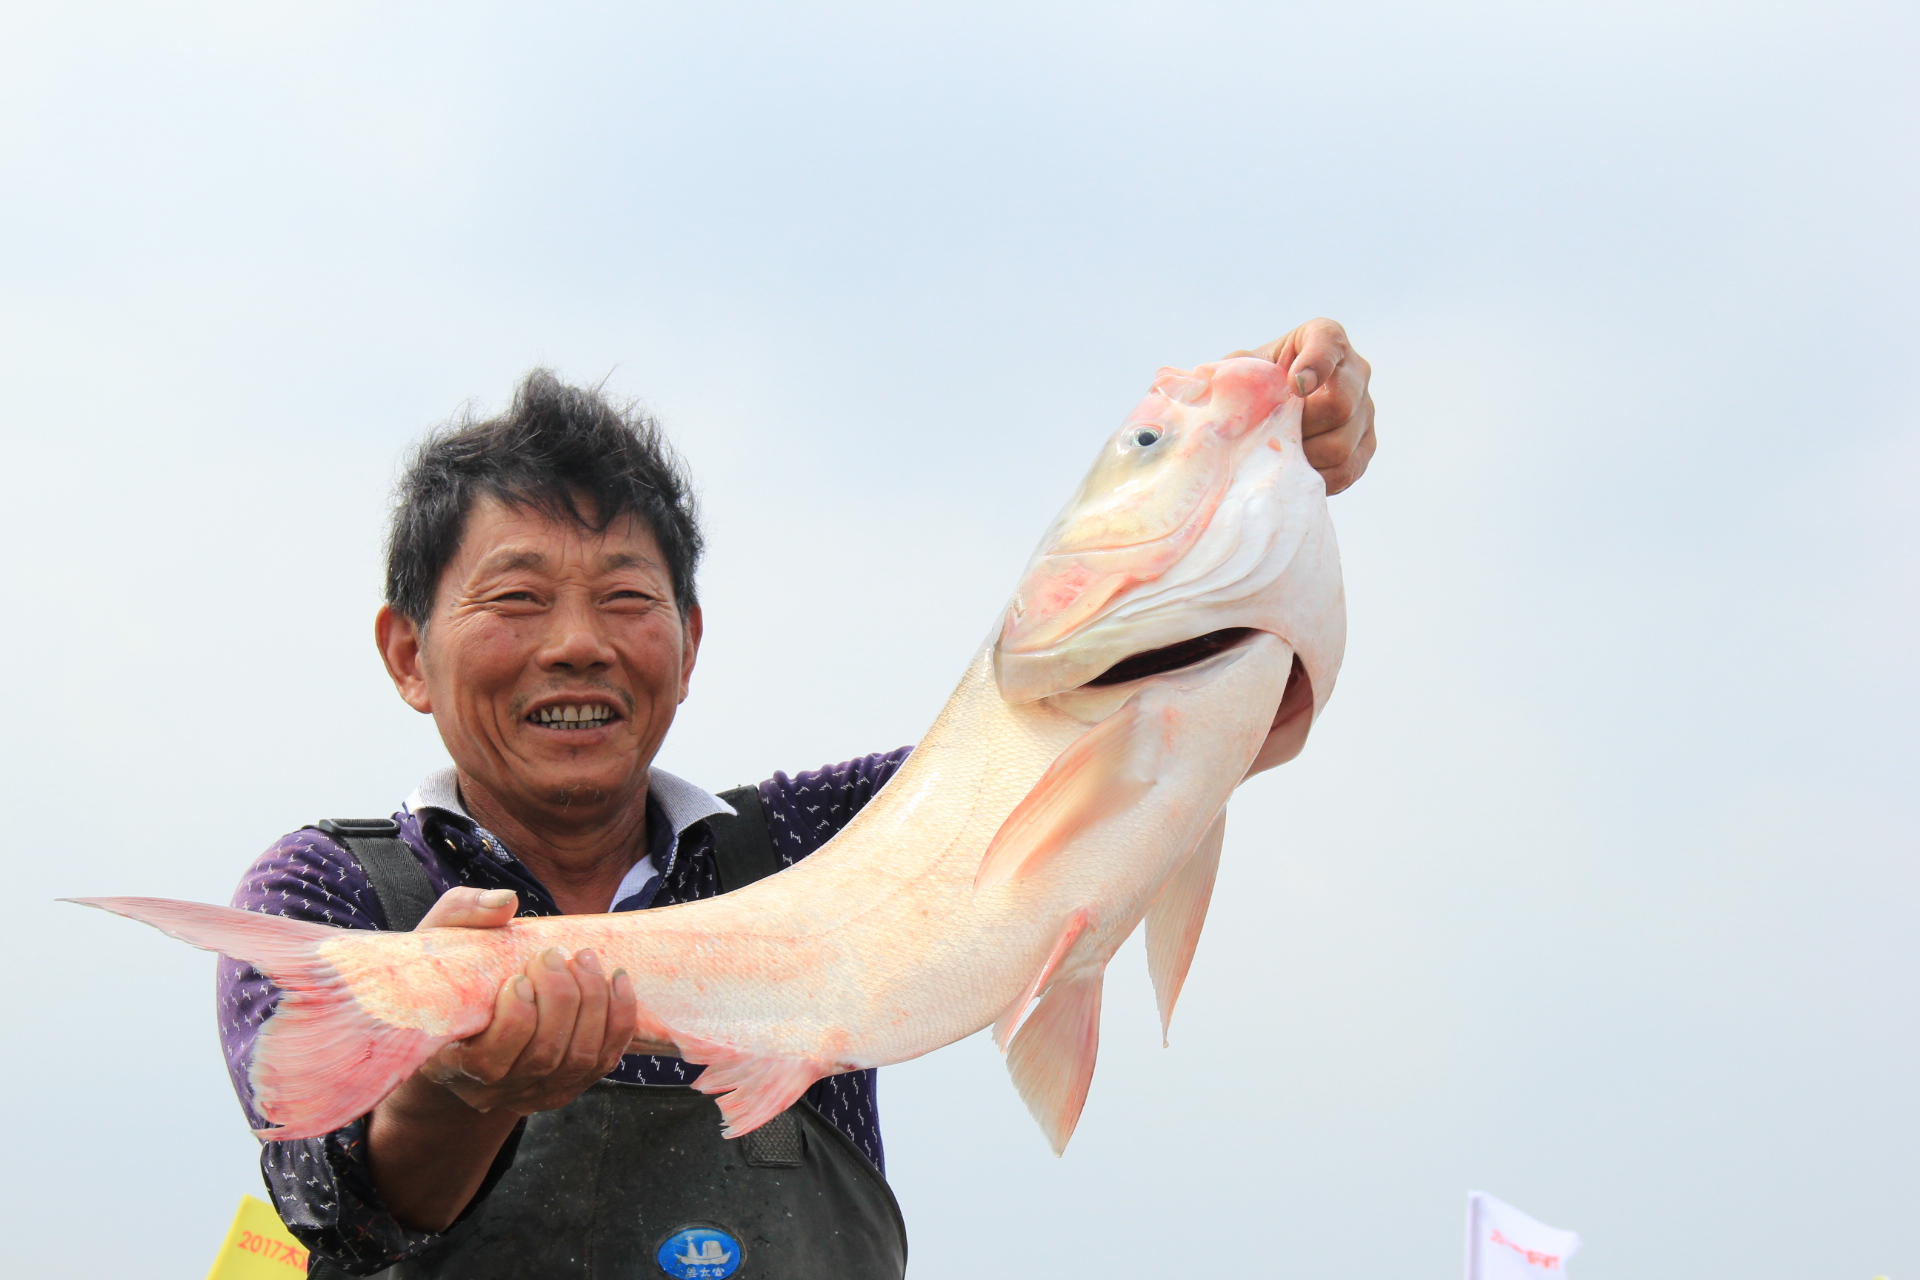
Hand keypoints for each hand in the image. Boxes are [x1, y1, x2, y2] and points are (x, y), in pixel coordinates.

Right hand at [366, 887, 639, 1231]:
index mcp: (451, 1065)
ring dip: (592, 1002)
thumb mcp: (438, 941)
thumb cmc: (448, 977)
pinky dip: (619, 1018)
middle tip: (555, 955)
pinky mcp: (571, 1084)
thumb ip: (463, 914)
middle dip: (560, 998)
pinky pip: (606, 1059)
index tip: (519, 977)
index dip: (515, 1018)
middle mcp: (496, 1091)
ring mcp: (538, 1093)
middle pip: (544, 1055)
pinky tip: (616, 980)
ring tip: (585, 958)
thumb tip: (506, 901)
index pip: (489, 1062)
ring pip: (580, 1058)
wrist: (464, 1025)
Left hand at [1226, 318, 1375, 494]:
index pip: (1328, 343)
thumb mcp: (1242, 369)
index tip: (1294, 385)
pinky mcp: (1365, 446)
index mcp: (1324, 339)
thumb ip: (1230, 371)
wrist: (1272, 413)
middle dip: (1301, 425)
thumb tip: (1204, 385)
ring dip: (1304, 456)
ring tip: (1278, 454)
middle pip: (1341, 404)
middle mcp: (1354, 370)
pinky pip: (1347, 470)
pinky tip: (1294, 472)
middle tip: (1273, 434)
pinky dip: (1317, 477)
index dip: (1316, 364)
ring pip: (1342, 444)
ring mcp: (1365, 410)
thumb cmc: (1255, 384)